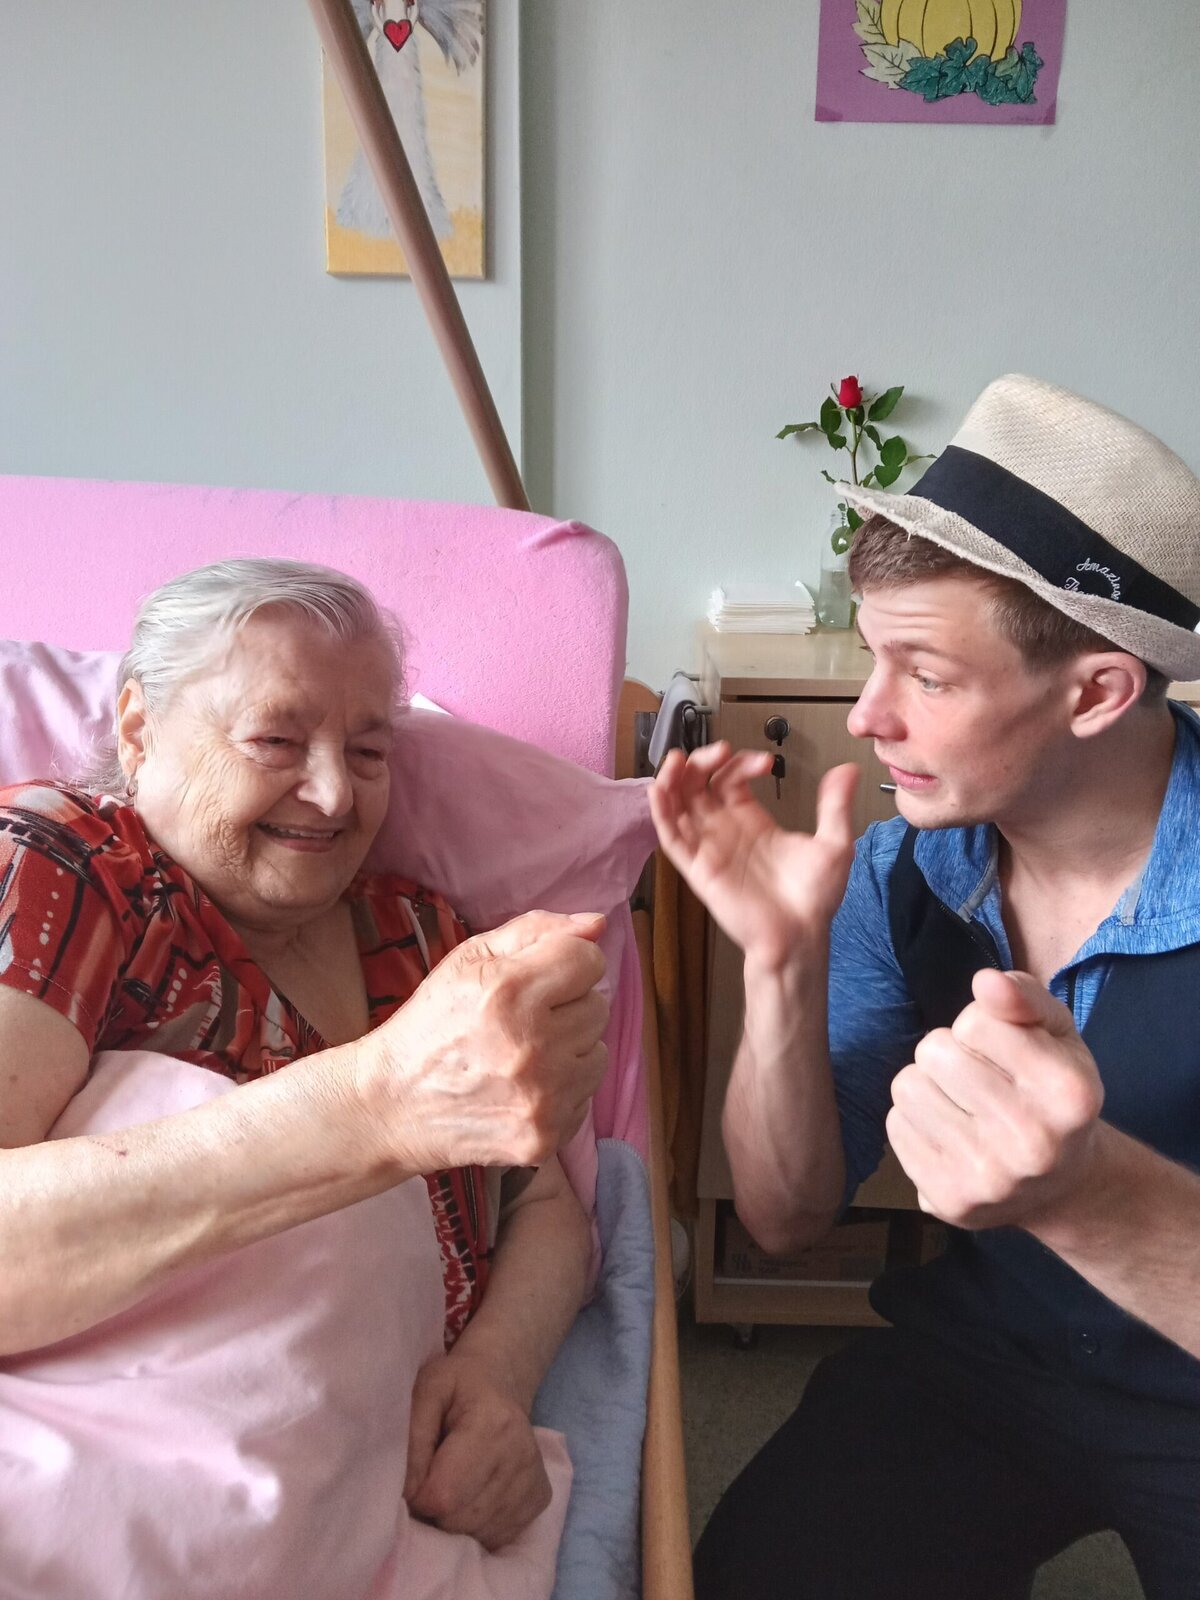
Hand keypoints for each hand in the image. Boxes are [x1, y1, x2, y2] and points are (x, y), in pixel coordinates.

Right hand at [363, 910, 608, 1171]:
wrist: (391, 1105)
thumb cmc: (432, 1024)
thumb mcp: (468, 959)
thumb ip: (537, 931)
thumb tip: (598, 924)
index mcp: (506, 992)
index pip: (589, 961)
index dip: (565, 964)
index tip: (537, 979)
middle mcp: (530, 1047)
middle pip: (598, 1006)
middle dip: (565, 1007)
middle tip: (521, 1021)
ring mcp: (540, 1099)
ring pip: (598, 1052)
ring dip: (569, 1049)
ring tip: (522, 1055)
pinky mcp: (543, 1138)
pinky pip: (585, 1096)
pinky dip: (560, 1090)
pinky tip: (521, 1088)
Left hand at [405, 1352, 551, 1551]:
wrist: (500, 1380)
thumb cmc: (456, 1385)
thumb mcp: (425, 1391)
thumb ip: (411, 1437)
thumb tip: (406, 1492)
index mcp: (493, 1424)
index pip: (443, 1496)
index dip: (417, 1494)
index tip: (413, 1476)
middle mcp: (522, 1456)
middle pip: (459, 1520)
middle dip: (434, 1510)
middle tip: (431, 1479)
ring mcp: (535, 1481)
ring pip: (476, 1534)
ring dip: (453, 1519)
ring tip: (452, 1484)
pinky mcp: (540, 1499)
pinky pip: (495, 1537)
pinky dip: (475, 1526)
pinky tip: (472, 1494)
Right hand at [650, 744, 859, 968]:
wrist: (800, 936)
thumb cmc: (814, 897)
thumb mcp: (834, 844)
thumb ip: (835, 805)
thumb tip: (848, 770)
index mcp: (752, 821)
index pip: (731, 779)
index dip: (740, 762)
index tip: (765, 762)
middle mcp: (725, 830)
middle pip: (697, 785)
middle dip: (701, 761)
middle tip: (718, 750)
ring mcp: (709, 848)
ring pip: (677, 804)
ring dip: (672, 778)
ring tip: (677, 759)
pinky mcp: (697, 868)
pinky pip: (670, 837)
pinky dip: (660, 811)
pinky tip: (661, 788)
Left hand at [886, 969, 1104, 1230]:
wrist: (1064, 1186)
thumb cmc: (1053, 1093)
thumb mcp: (1058, 1035)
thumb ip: (1025, 997)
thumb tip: (985, 981)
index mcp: (1068, 1093)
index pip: (974, 1022)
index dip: (981, 1027)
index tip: (1004, 1051)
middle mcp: (1033, 1142)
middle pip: (933, 1052)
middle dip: (951, 1054)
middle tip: (980, 1079)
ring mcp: (990, 1178)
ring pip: (906, 1087)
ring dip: (928, 1086)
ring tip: (964, 1105)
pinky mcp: (951, 1201)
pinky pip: (896, 1126)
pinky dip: (916, 1122)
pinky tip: (952, 1135)